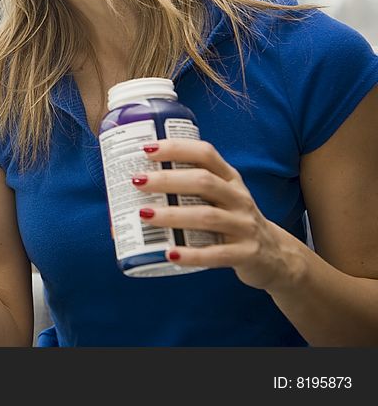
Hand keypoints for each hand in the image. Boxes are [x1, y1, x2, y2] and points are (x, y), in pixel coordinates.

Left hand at [133, 139, 301, 291]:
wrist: (275, 256)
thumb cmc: (232, 221)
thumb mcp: (220, 199)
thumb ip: (188, 191)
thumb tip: (130, 193)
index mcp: (230, 179)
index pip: (206, 154)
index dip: (177, 148)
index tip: (147, 149)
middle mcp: (239, 198)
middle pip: (204, 182)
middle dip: (168, 180)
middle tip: (137, 181)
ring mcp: (244, 226)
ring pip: (207, 216)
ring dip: (172, 215)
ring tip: (144, 214)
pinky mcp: (246, 254)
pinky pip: (217, 254)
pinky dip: (192, 254)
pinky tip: (169, 253)